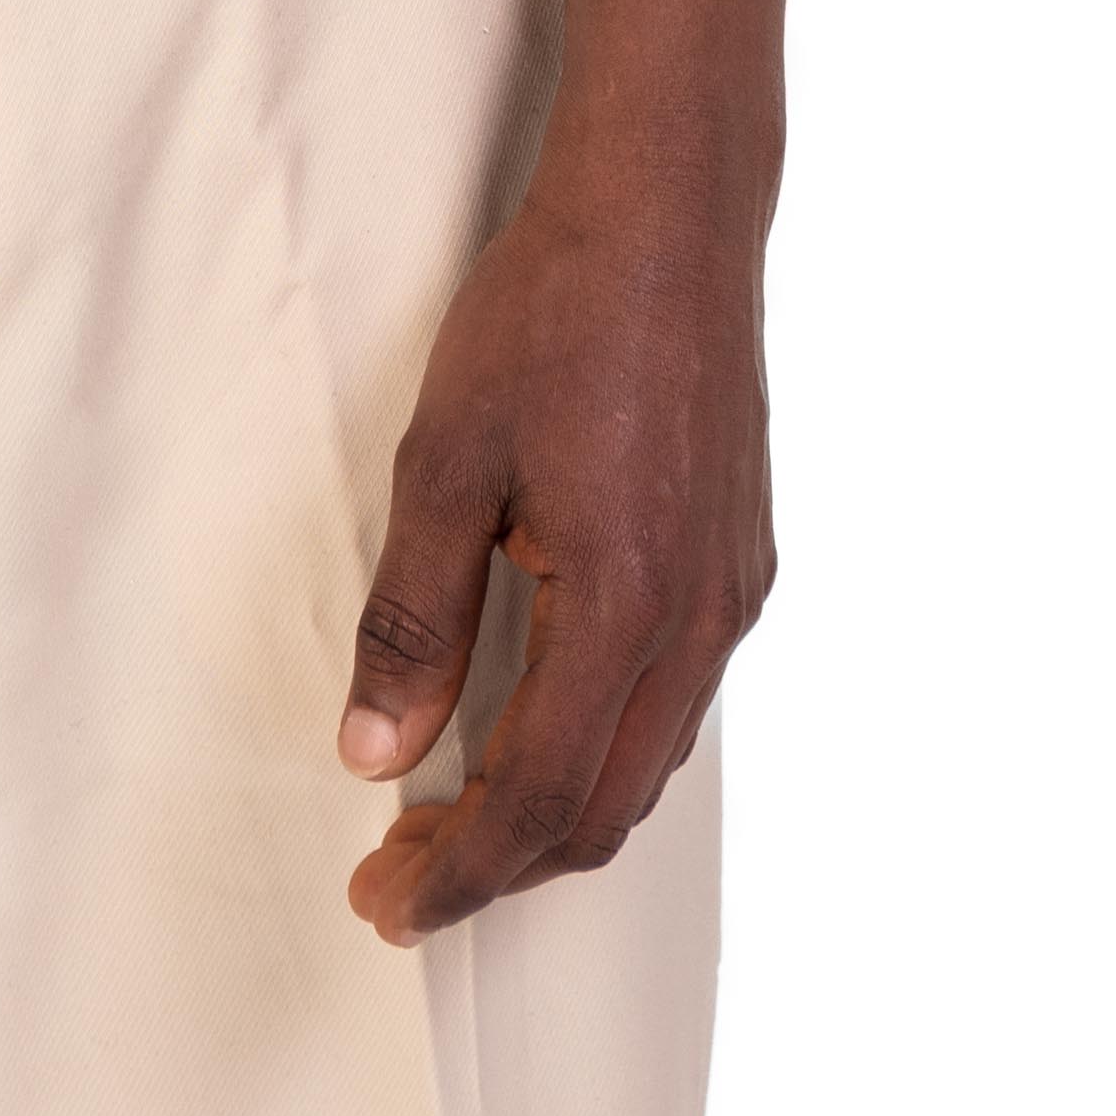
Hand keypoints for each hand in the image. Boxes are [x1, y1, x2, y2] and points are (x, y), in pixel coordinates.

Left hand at [338, 92, 776, 940]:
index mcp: (626, 604)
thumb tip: (372, 755)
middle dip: (501, 866)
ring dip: (554, 812)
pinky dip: (603, 748)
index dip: (457, 871)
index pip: (537, 798)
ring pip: (646, 763)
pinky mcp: (743, 561)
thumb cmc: (551, 313)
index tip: (383, 905)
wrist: (669, 210)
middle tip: (400, 877)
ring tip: (453, 818)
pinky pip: (676, 701)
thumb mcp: (447, 459)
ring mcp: (734, 594)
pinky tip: (539, 726)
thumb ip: (413, 618)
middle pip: (603, 808)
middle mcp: (700, 620)